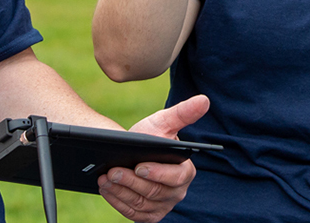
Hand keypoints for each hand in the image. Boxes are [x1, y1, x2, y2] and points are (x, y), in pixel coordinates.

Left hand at [97, 95, 209, 221]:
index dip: (156, 173)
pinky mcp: (147, 215)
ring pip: (140, 204)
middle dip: (131, 181)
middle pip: (153, 192)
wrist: (133, 152)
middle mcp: (176, 193)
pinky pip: (132, 213)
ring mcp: (162, 206)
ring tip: (105, 178)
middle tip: (113, 171)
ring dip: (120, 192)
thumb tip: (204, 100)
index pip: (174, 177)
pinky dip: (117, 202)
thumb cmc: (151, 136)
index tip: (139, 166)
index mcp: (185, 172)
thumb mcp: (163, 122)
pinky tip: (106, 189)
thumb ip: (183, 113)